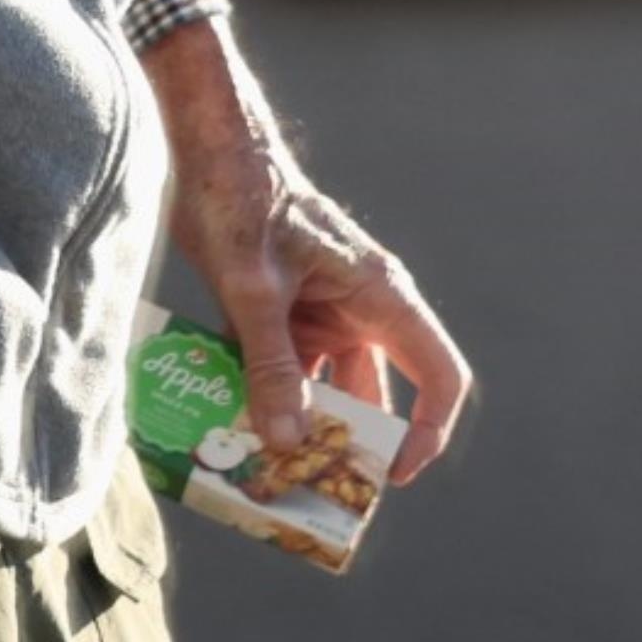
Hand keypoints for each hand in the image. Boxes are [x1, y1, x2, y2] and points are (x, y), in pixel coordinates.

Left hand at [169, 149, 468, 486]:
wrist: (205, 146)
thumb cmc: (243, 198)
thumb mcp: (253, 288)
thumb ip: (270, 363)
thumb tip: (288, 441)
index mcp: (379, 296)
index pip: (436, 376)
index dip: (428, 433)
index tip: (392, 477)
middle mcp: (358, 308)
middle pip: (373, 394)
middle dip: (349, 446)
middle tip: (315, 495)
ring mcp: (317, 310)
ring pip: (320, 387)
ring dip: (295, 425)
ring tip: (262, 473)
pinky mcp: (277, 310)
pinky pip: (279, 368)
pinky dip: (258, 397)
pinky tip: (223, 428)